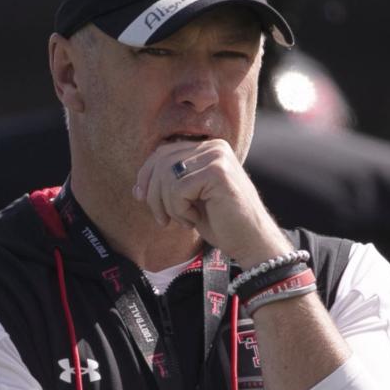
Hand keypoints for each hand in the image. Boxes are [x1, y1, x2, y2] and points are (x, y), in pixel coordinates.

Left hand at [133, 138, 286, 264]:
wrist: (251, 242)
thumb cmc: (222, 223)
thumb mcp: (192, 198)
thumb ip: (171, 182)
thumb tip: (138, 184)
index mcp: (209, 148)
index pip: (162, 152)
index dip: (146, 176)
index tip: (141, 198)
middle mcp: (214, 147)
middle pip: (161, 161)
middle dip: (153, 194)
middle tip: (163, 219)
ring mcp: (218, 157)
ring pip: (166, 175)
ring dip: (167, 205)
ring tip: (183, 220)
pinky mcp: (218, 172)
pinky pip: (178, 189)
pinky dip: (179, 210)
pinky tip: (193, 220)